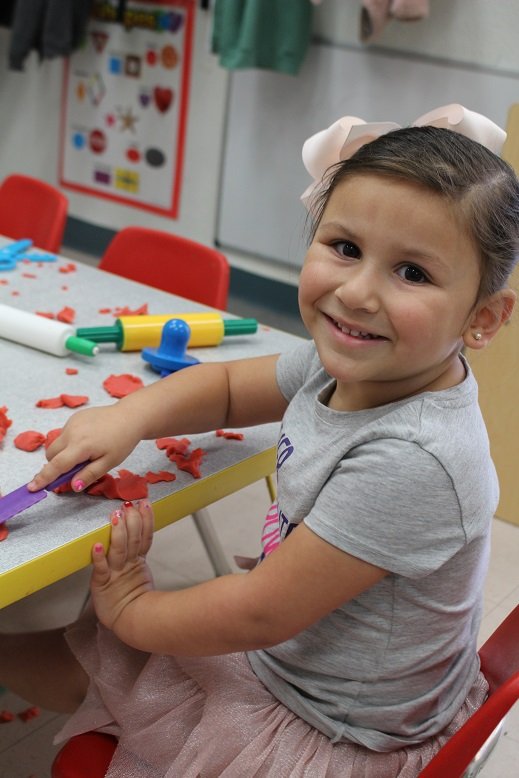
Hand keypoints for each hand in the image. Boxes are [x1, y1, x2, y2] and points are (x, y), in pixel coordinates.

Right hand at [27, 404, 141, 491]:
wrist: (130, 416)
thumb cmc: (122, 441)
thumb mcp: (109, 463)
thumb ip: (89, 475)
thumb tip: (72, 486)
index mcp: (81, 445)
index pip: (57, 465)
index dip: (43, 478)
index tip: (31, 488)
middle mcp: (72, 432)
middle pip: (51, 454)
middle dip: (56, 465)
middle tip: (75, 469)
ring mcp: (72, 422)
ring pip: (56, 444)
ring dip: (63, 453)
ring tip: (87, 453)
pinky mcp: (74, 417)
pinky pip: (65, 434)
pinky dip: (70, 442)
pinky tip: (89, 440)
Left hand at [91, 500, 154, 632]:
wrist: (130, 621)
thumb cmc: (132, 598)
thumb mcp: (140, 572)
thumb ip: (140, 552)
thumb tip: (142, 529)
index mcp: (138, 561)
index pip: (145, 537)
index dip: (146, 520)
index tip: (145, 503)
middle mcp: (128, 565)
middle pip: (133, 540)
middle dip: (132, 521)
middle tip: (130, 504)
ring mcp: (116, 574)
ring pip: (119, 550)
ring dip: (118, 532)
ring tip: (116, 516)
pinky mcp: (102, 584)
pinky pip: (101, 569)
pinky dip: (99, 557)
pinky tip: (96, 545)